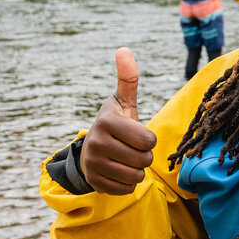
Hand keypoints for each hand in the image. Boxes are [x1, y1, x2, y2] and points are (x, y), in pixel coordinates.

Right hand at [78, 48, 157, 195]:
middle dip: (143, 156)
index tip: (136, 134)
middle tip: (130, 148)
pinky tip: (117, 171)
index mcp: (107, 122)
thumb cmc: (115, 124)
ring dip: (137, 170)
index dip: (148, 139)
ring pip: (137, 177)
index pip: (148, 140)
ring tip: (125, 159)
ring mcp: (93, 165)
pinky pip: (127, 189)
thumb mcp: (122, 102)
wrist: (90, 151)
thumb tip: (124, 49)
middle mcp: (97, 144)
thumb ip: (128, 79)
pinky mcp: (95, 183)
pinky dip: (127, 183)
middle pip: (144, 160)